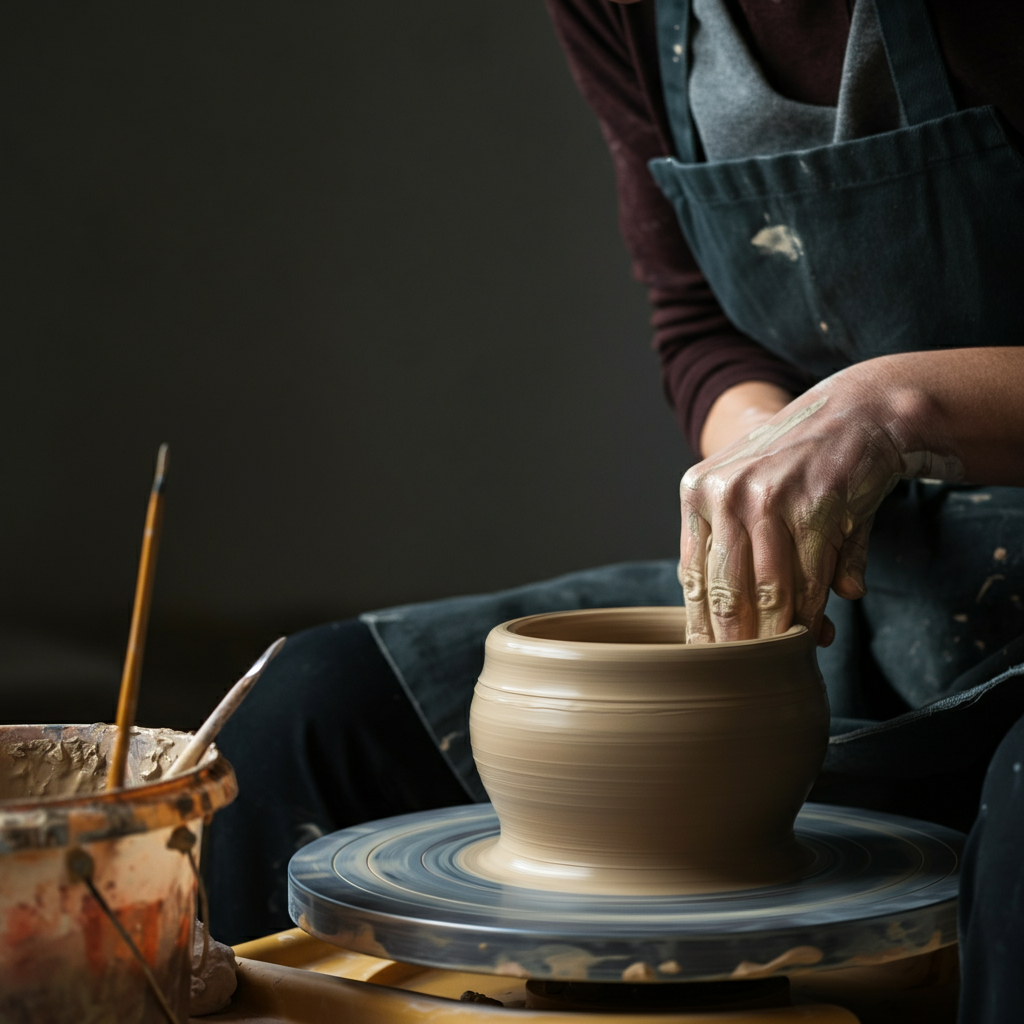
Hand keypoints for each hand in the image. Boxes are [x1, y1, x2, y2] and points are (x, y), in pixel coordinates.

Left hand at [680, 362, 966, 644]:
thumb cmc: (797, 465)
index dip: (702, 624)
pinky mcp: (814, 506)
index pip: (693, 575)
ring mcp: (768, 498)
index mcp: (698, 492)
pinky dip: (813, 612)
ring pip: (767, 591)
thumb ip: (748, 560)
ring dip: (777, 634)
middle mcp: (725, 493)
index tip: (708, 660)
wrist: (854, 412)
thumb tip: (766, 633)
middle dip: (735, 642)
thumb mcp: (753, 497)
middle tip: (744, 674)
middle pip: (724, 591)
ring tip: (783, 658)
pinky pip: (809, 578)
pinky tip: (816, 631)